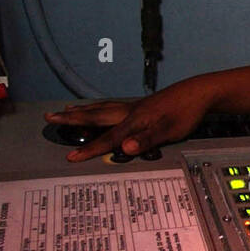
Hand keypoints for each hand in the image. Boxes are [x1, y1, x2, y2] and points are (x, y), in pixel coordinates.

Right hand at [45, 79, 210, 161]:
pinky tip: (98, 109)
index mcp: (134, 120)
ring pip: (102, 108)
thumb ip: (147, 140)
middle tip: (50, 117)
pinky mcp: (140, 105)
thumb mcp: (170, 130)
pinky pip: (111, 106)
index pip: (108, 138)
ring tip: (67, 111)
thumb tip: (125, 147)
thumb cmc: (185, 112)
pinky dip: (98, 108)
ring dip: (83, 111)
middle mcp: (129, 111)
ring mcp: (134, 106)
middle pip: (95, 116)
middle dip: (72, 119)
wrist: (199, 92)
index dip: (89, 149)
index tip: (71, 157)